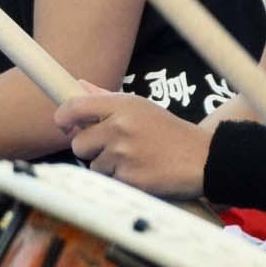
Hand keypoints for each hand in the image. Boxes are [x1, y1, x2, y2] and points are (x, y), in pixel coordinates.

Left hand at [54, 90, 212, 195]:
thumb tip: (80, 85)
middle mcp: (120, 126)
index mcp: (122, 104)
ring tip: (134, 160)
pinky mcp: (129, 177)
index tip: (64, 125)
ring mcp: (124, 153)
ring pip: (93, 165)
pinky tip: (140, 172)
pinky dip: (121, 180)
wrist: (203, 158)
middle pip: (78, 143)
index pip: (74, 107)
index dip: (62, 118)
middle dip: (90, 149)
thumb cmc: (170, 133)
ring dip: (107, 167)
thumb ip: (107, 98)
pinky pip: (109, 181)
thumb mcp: (142, 108)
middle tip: (113, 149)